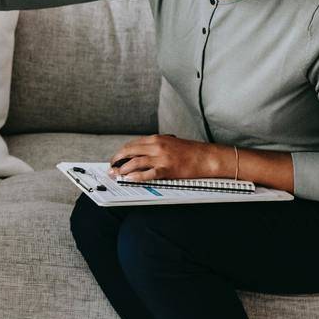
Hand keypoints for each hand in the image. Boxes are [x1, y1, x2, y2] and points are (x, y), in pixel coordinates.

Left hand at [108, 134, 224, 181]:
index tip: (115, 159)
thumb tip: (142, 154)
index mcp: (156, 139)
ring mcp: (161, 157)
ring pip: (135, 162)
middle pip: (129, 151)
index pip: (132, 144)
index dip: (121, 153)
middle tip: (112, 168)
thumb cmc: (190, 151)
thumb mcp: (170, 143)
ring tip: (117, 175)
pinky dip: (136, 176)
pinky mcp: (167, 169)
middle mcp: (156, 146)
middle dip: (117, 160)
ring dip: (123, 169)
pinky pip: (147, 173)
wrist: (206, 157)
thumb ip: (156, 147)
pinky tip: (130, 179)